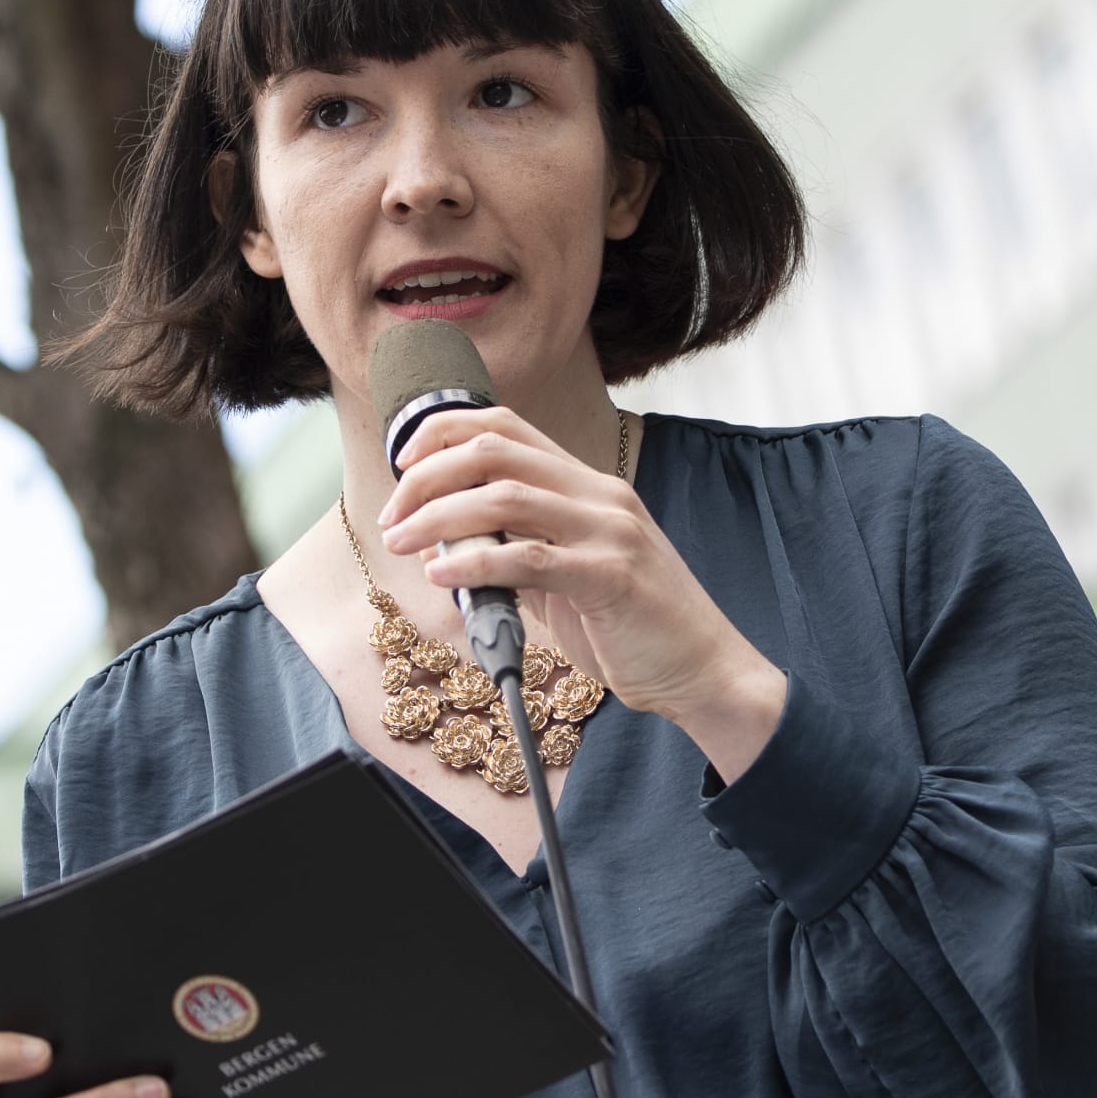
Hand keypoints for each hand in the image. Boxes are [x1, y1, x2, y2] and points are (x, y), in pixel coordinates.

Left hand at [379, 406, 785, 781]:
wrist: (702, 669)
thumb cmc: (631, 628)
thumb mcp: (566, 577)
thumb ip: (516, 552)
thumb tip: (444, 545)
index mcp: (587, 486)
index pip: (506, 427)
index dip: (444, 433)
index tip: (404, 466)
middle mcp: (598, 495)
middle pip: (494, 452)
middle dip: (427, 476)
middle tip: (394, 515)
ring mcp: (609, 531)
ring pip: (503, 497)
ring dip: (437, 517)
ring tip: (402, 541)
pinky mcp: (610, 576)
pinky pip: (528, 557)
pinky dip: (474, 562)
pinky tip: (441, 574)